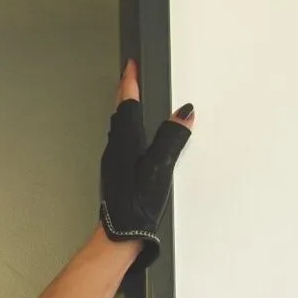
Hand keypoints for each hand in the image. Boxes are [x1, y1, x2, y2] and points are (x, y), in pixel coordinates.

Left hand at [98, 60, 193, 267]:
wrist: (119, 234)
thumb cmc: (136, 204)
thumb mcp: (160, 167)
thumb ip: (172, 137)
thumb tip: (184, 113)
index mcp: (125, 141)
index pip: (127, 102)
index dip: (130, 81)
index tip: (132, 63)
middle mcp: (115, 148)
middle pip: (119, 111)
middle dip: (125, 91)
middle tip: (131, 76)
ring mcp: (113, 161)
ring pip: (118, 126)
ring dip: (126, 109)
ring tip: (132, 99)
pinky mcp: (115, 172)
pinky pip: (121, 141)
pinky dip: (128, 129)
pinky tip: (135, 137)